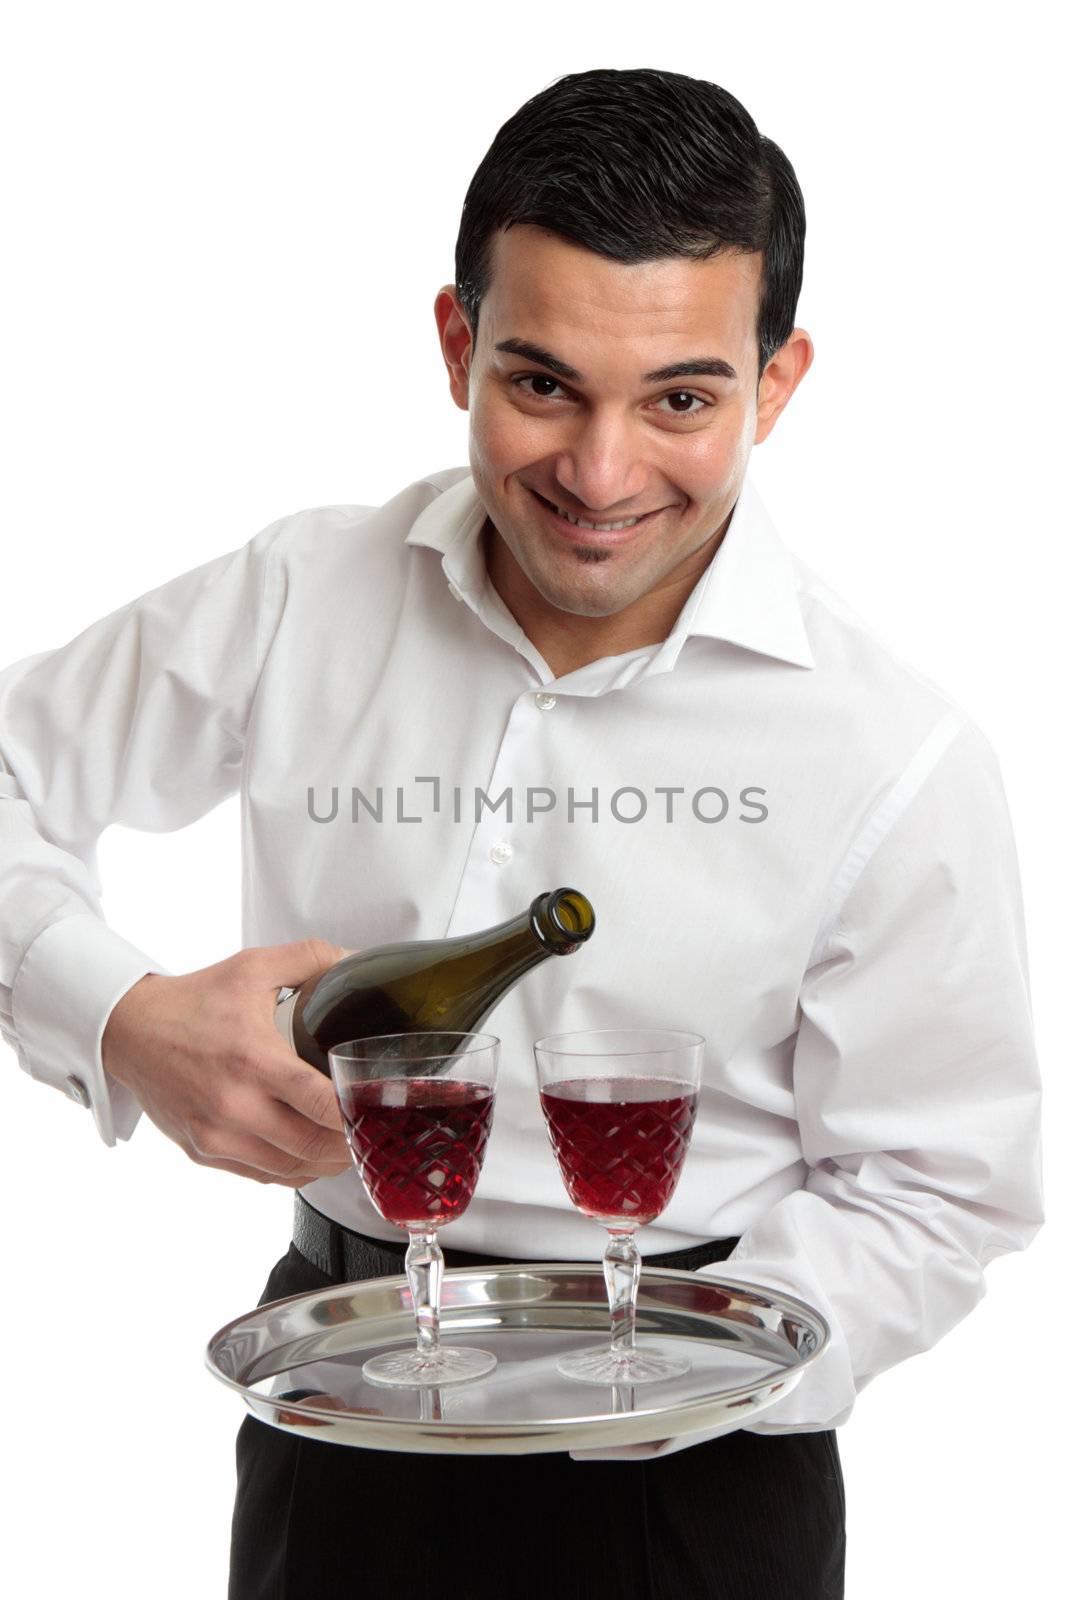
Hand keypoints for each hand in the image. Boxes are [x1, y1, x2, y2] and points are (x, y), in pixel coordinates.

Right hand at [102, 939, 352, 1185]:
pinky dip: (296, 1170)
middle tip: (370, 1126)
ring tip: (347, 1142)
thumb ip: (309, 958)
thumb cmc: (194, 1001)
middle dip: (351, 1141)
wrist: (131, 1031)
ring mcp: (217, 1136)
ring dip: (328, 1161)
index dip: (358, 1111)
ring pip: (293, 1169)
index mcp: (253, 1061)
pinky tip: (311, 1154)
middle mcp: (234, 1106)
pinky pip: (265, 1176)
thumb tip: (355, 958)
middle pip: (315, 1145)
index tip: (376, 1103)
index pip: (322, 1104)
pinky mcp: (204, 1152)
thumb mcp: (252, 967)